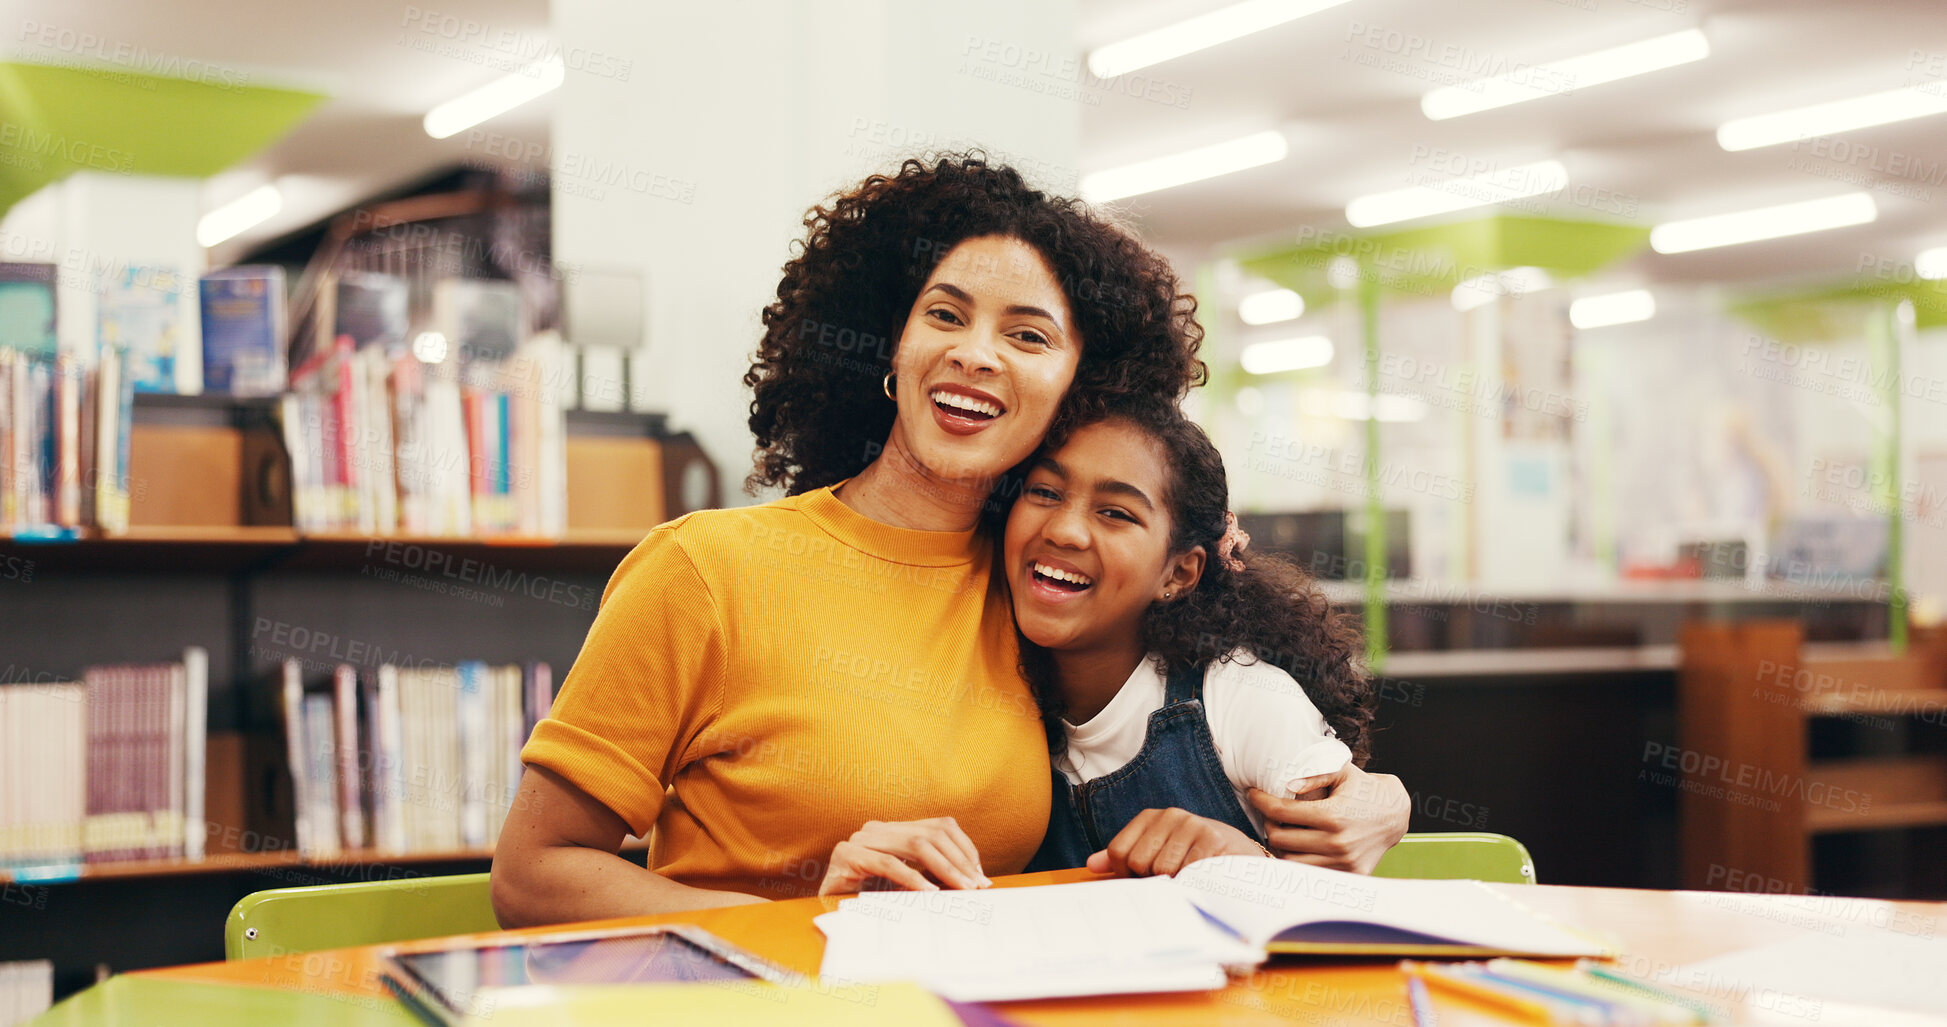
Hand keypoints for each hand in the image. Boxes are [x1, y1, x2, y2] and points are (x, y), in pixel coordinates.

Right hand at [818, 818, 990, 895]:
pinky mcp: (847, 855)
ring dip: (944, 868)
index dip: (964, 849)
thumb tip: (970, 880)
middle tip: (976, 885)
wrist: (824, 909)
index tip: (980, 875)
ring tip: (960, 888)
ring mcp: (861, 839)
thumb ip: (930, 874)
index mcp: (894, 829)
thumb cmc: (867, 898)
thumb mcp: (906, 883)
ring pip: (915, 844)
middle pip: (932, 833)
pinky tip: (929, 892)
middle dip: (959, 860)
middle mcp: (878, 829)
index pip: (940, 826)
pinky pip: (888, 863)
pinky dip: (912, 878)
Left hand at [1085, 807, 1267, 877]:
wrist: (1242, 857)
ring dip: (1174, 883)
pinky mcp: (1212, 840)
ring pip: (1162, 870)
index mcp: (1152, 817)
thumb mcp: (1159, 852)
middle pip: (1138, 862)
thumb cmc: (1195, 857)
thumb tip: (1092, 864)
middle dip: (1152, 880)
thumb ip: (1124, 857)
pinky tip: (1201, 878)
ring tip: (1189, 876)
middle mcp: (1171, 815)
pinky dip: (1191, 883)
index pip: (1119, 852)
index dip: (1127, 874)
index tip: (1145, 879)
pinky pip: (1187, 873)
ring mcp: (1193, 825)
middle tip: (1172, 878)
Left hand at [1248, 763, 1408, 874]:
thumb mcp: (1342, 773)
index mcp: (1333, 816)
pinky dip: (1299, 861)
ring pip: (1290, 861)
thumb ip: (1315, 775)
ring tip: (1281, 831)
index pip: (1281, 812)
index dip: (1261, 801)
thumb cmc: (1364, 790)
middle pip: (1280, 838)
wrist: (1395, 814)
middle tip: (1270, 813)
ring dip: (1280, 846)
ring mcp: (1343, 863)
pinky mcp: (1349, 875)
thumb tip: (1288, 785)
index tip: (1254, 794)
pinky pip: (1310, 873)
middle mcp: (1337, 843)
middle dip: (1268, 823)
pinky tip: (1297, 847)